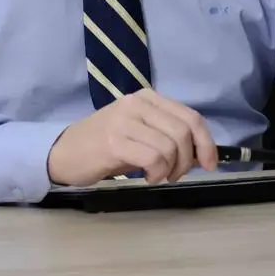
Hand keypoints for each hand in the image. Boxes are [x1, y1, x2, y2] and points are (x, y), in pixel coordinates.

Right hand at [46, 89, 218, 186]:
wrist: (64, 152)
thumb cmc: (104, 146)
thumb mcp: (139, 132)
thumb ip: (167, 135)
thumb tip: (200, 153)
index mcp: (147, 98)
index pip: (191, 117)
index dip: (206, 143)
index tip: (210, 164)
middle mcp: (138, 103)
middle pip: (184, 131)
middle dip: (188, 160)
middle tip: (175, 175)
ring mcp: (125, 120)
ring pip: (170, 146)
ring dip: (171, 169)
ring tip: (157, 176)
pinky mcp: (115, 140)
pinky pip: (153, 158)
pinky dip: (157, 173)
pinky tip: (147, 177)